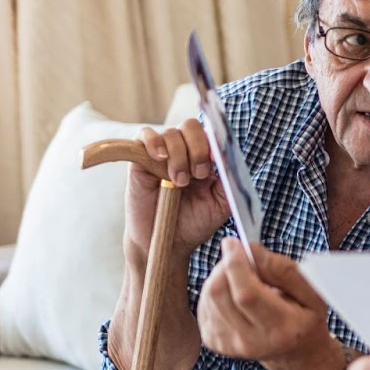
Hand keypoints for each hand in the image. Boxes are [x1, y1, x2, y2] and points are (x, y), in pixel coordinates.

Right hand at [126, 121, 231, 259]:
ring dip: (178, 156)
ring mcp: (162, 154)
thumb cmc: (195, 223)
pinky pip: (144, 135)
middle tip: (198, 175)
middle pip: (191, 126)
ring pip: (171, 133)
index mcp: (206, 158)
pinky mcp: (140, 159)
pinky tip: (160, 158)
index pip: (212, 134)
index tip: (214, 163)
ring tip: (178, 182)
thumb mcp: (221, 204)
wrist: (168, 243)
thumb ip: (229, 179)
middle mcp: (185, 151)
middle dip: (198, 149)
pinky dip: (153, 141)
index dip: (214, 143)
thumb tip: (228, 155)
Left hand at [197, 240, 336, 369]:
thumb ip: (284, 269)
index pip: (246, 294)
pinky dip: (216, 290)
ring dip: (221, 276)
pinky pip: (205, 304)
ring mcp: (230, 345)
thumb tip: (251, 250)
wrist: (294, 352)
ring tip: (242, 276)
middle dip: (225, 265)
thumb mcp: (313, 292)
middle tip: (240, 256)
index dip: (235, 264)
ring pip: (209, 296)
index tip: (233, 243)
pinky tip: (233, 292)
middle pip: (220, 293)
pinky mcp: (214, 342)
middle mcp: (252, 341)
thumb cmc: (304, 317)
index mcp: (281, 328)